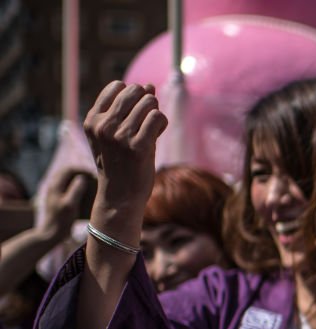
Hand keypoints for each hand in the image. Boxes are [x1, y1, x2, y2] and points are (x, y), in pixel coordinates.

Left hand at [37, 168, 92, 243]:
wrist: (51, 234)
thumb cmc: (62, 220)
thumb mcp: (70, 204)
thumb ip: (76, 190)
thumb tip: (83, 178)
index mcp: (56, 185)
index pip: (70, 169)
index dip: (83, 170)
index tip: (94, 176)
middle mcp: (54, 186)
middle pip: (68, 173)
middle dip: (82, 174)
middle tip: (94, 180)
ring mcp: (55, 193)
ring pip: (68, 180)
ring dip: (79, 181)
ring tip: (91, 186)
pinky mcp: (57, 200)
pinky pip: (67, 188)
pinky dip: (77, 188)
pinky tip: (84, 195)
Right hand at [83, 81, 166, 240]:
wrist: (120, 196)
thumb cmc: (120, 164)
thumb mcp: (116, 134)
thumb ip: (130, 109)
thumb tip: (149, 85)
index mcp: (92, 120)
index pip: (117, 86)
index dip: (133, 94)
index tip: (135, 112)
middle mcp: (103, 126)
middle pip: (135, 91)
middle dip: (147, 102)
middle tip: (147, 122)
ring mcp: (120, 136)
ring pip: (149, 102)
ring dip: (156, 113)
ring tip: (152, 130)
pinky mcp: (138, 146)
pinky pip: (158, 117)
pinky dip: (162, 123)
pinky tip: (157, 134)